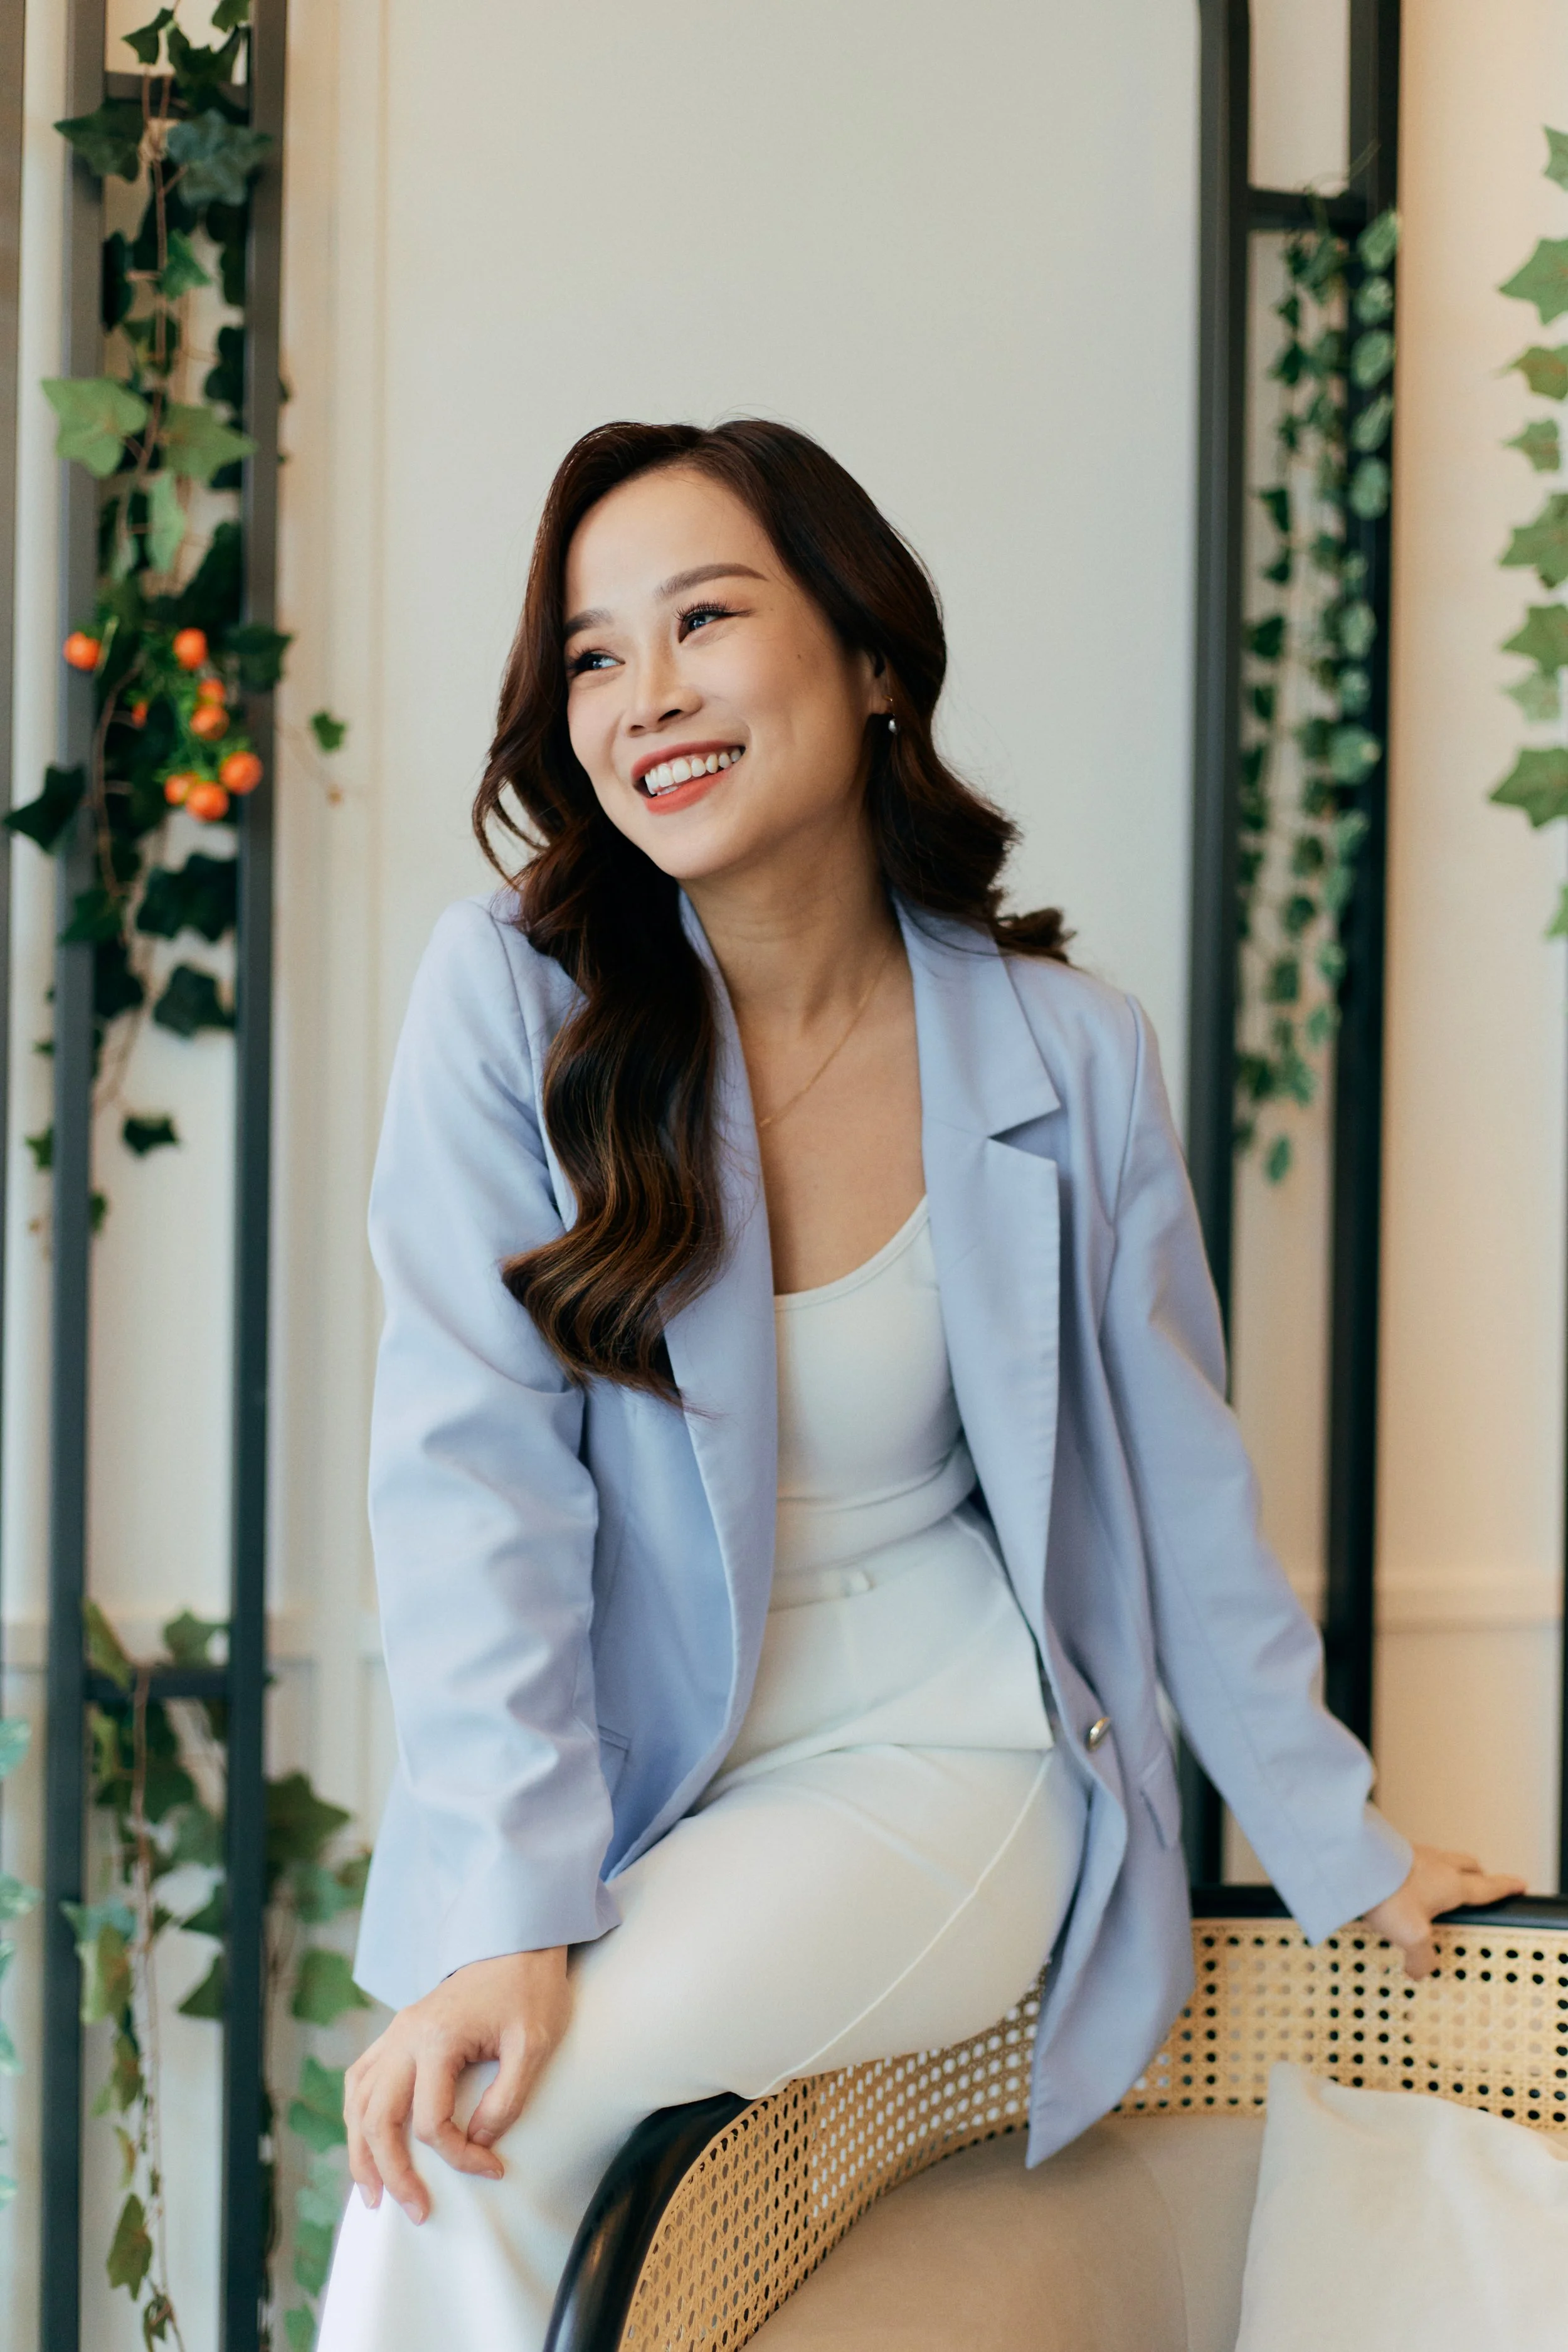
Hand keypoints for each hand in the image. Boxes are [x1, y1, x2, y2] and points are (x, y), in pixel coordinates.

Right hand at [345, 1946, 570, 2222]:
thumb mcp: (534, 2045)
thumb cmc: (529, 1990)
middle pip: (378, 2118)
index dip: (461, 2157)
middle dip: (392, 2172)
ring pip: (358, 2101)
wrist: (517, 1941)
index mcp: (437, 2038)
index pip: (433, 2122)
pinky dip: (357, 2114)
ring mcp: (396, 2032)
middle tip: (413, 2211)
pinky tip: (364, 2141)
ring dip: (361, 2151)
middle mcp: (405, 2036)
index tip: (494, 2170)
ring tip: (373, 2194)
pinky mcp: (398, 2031)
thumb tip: (477, 2144)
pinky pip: (361, 2077)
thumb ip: (506, 2100)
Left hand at [1362, 1846, 1526, 1979]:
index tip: (1520, 1884)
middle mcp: (1438, 1864)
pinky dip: (1417, 1866)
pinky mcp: (1392, 1848)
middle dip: (1478, 1873)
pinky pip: (1414, 1856)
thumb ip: (1421, 1958)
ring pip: (1441, 1857)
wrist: (1354, 1859)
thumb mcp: (1412, 1936)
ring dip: (1446, 1868)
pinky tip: (1405, 1878)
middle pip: (1467, 1864)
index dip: (1505, 1888)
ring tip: (1441, 1882)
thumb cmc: (1388, 1892)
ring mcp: (1415, 1852)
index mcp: (1452, 1885)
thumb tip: (1420, 1971)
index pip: (1487, 1887)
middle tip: (1481, 1881)